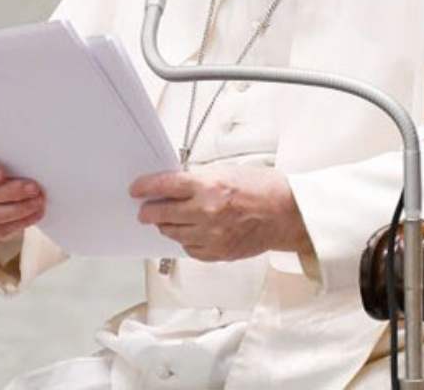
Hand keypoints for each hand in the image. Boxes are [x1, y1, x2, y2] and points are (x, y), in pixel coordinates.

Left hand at [130, 165, 311, 261]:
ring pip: (172, 233)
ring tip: (168, 219)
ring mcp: (211, 235)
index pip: (164, 186)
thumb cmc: (263, 189)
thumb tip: (175, 185)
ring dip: (166, 225)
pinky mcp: (217, 253)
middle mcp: (206, 212)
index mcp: (208, 186)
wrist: (287, 213)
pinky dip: (185, 240)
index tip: (137, 189)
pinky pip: (189, 249)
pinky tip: (190, 232)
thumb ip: (199, 179)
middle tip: (145, 209)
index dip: (145, 187)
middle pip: (161, 213)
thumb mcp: (227, 171)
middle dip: (149, 211)